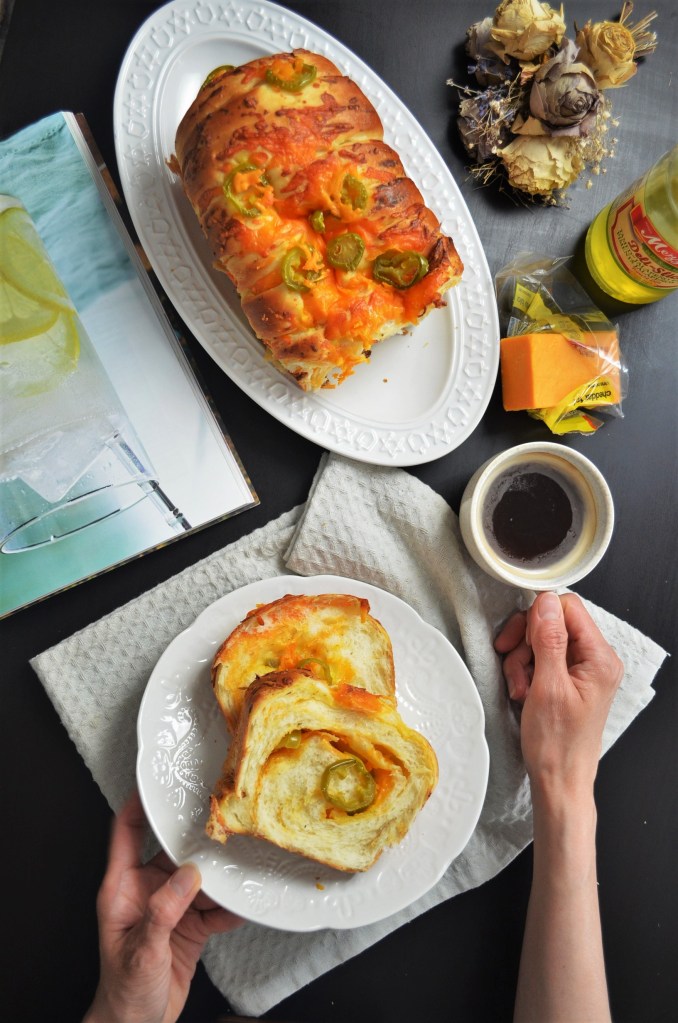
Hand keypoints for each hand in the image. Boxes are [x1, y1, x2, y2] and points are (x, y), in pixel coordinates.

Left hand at [84, 791, 240, 1022]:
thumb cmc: (123, 994)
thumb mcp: (142, 952)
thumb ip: (164, 912)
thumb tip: (188, 875)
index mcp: (122, 889)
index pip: (126, 834)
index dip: (138, 806)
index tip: (158, 784)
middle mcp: (146, 892)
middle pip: (172, 852)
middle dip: (196, 838)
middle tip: (220, 817)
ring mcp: (169, 908)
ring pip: (198, 879)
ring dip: (220, 875)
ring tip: (243, 861)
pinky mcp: (189, 927)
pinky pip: (214, 908)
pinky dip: (231, 905)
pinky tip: (247, 900)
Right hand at [495, 591, 623, 796]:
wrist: (558, 780)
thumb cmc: (556, 744)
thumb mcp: (547, 687)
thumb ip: (548, 640)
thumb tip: (546, 602)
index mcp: (600, 658)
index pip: (567, 608)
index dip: (537, 618)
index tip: (521, 641)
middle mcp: (596, 660)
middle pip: (552, 622)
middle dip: (526, 641)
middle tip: (511, 660)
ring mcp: (582, 670)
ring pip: (541, 640)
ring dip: (521, 660)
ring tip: (520, 688)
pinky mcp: (568, 680)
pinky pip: (541, 658)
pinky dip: (525, 671)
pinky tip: (523, 692)